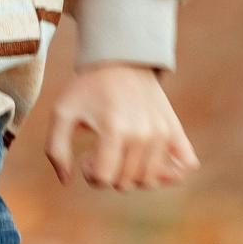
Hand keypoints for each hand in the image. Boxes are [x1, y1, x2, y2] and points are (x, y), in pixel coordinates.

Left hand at [43, 63, 196, 190]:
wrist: (121, 60)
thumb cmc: (89, 89)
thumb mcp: (62, 112)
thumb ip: (56, 149)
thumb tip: (67, 181)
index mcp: (114, 129)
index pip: (103, 179)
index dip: (90, 172)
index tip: (87, 154)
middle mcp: (142, 134)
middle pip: (126, 183)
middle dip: (109, 174)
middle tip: (104, 151)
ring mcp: (162, 133)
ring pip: (149, 181)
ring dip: (133, 175)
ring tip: (122, 155)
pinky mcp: (175, 130)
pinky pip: (186, 166)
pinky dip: (172, 173)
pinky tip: (155, 164)